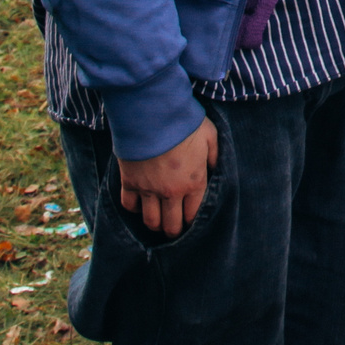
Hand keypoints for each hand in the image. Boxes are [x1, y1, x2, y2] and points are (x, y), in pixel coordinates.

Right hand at [118, 115, 218, 236]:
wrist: (153, 114)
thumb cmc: (184, 123)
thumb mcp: (210, 136)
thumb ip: (214, 156)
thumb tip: (214, 168)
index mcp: (194, 182)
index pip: (193, 215)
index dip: (192, 221)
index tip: (190, 220)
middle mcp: (171, 192)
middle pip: (171, 225)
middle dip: (174, 230)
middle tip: (174, 228)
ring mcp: (149, 189)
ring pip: (151, 221)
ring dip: (155, 225)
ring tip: (157, 222)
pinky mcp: (129, 182)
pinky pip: (129, 206)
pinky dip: (134, 209)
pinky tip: (139, 205)